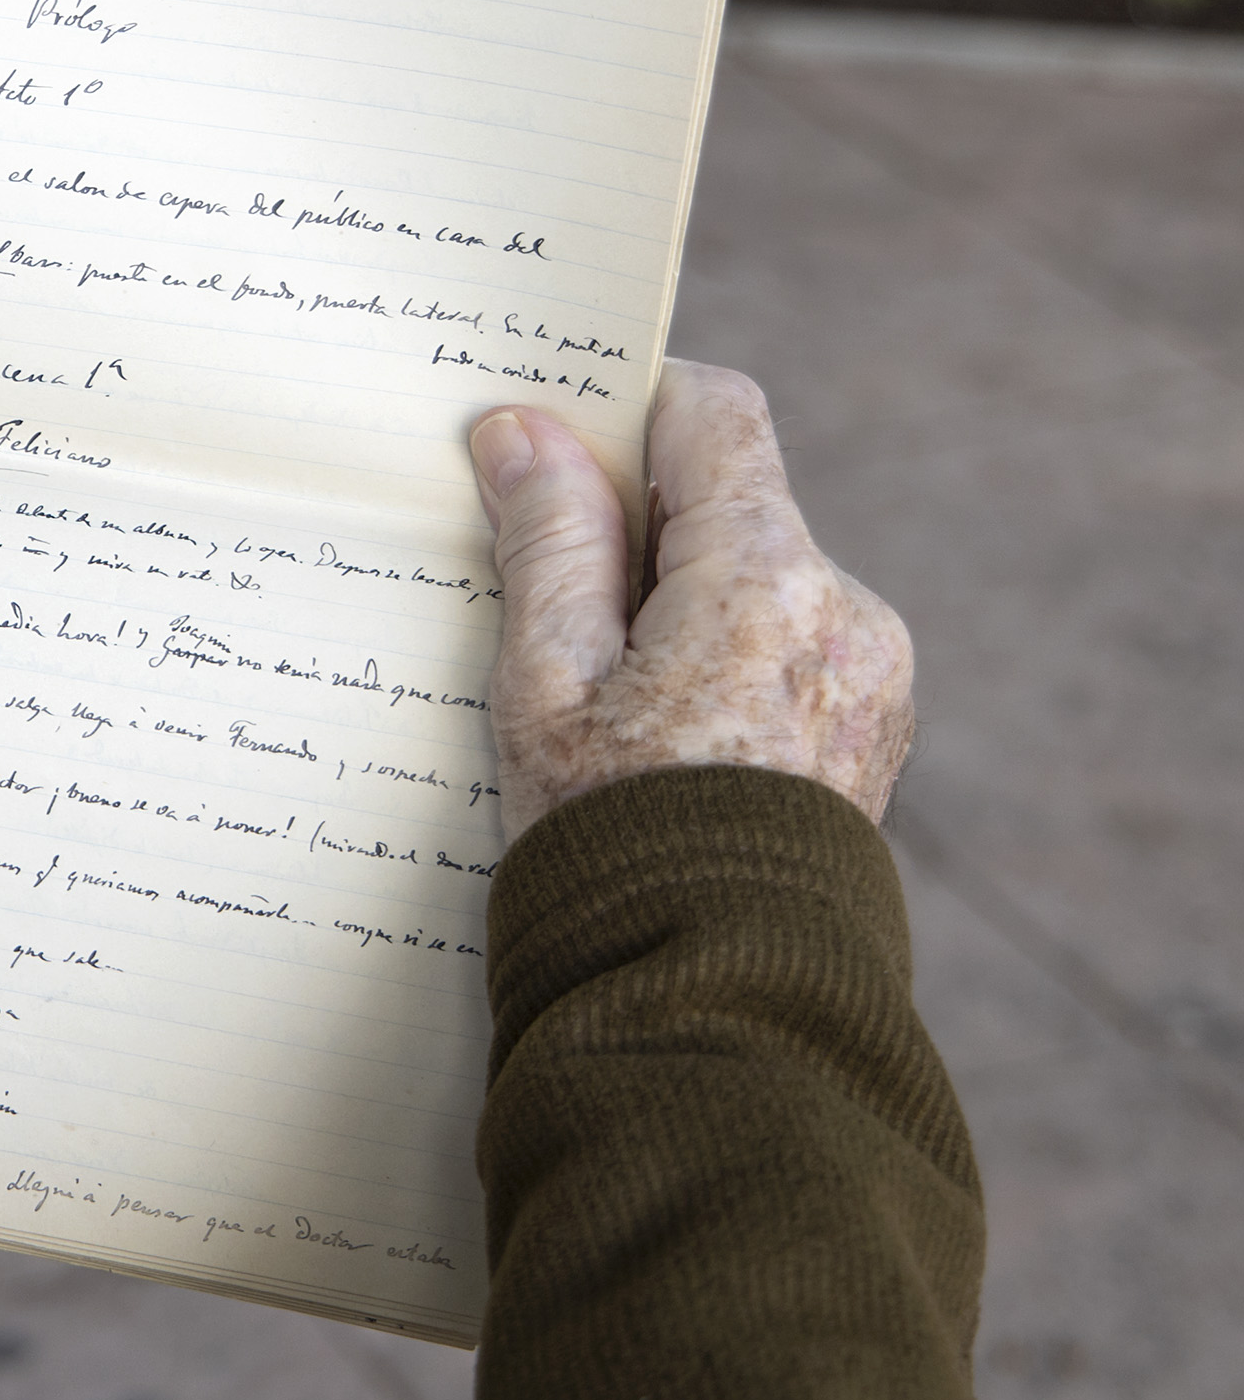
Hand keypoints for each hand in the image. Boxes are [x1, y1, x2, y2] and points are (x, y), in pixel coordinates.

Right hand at [471, 361, 913, 839]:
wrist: (710, 994)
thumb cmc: (610, 842)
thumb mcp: (546, 684)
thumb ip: (548, 542)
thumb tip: (527, 429)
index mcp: (765, 578)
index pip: (714, 415)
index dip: (631, 406)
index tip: (556, 438)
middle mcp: (845, 609)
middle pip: (734, 502)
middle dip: (638, 526)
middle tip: (543, 587)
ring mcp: (873, 674)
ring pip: (759, 578)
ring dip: (679, 599)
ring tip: (597, 690)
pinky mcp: (873, 730)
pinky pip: (789, 648)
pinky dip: (721, 659)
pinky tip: (657, 734)